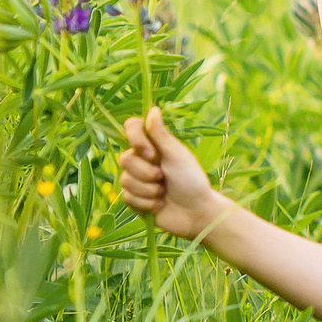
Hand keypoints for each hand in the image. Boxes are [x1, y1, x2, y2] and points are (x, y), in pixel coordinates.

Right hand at [115, 107, 233, 240]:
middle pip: (125, 159)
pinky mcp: (134, 199)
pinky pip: (127, 197)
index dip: (136, 139)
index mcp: (154, 145)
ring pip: (125, 180)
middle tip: (164, 177)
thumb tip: (152, 108)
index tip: (151, 153)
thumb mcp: (177, 155)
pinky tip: (160, 205)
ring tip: (164, 192)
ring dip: (149, 189)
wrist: (196, 213)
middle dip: (146, 172)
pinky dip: (146, 203)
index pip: (131, 127)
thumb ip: (161, 135)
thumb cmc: (192, 180)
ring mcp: (137, 180)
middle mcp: (142, 160)